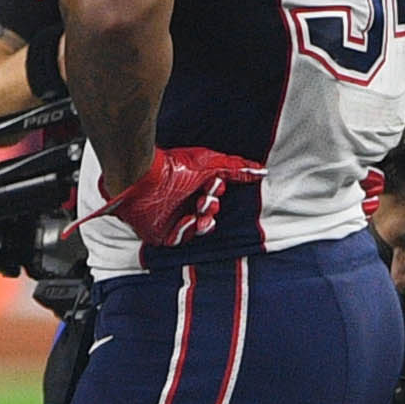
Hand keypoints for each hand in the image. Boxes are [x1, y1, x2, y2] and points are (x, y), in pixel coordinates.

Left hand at [88, 145, 265, 247]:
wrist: (143, 178)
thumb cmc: (173, 167)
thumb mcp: (210, 164)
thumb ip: (237, 169)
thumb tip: (262, 171)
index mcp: (192, 186)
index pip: (214, 197)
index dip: (218, 193)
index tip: (214, 185)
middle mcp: (182, 202)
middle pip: (208, 214)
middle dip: (211, 208)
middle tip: (204, 200)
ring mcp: (170, 218)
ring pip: (197, 229)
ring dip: (204, 223)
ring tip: (199, 214)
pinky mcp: (159, 233)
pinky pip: (179, 239)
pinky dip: (185, 231)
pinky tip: (185, 219)